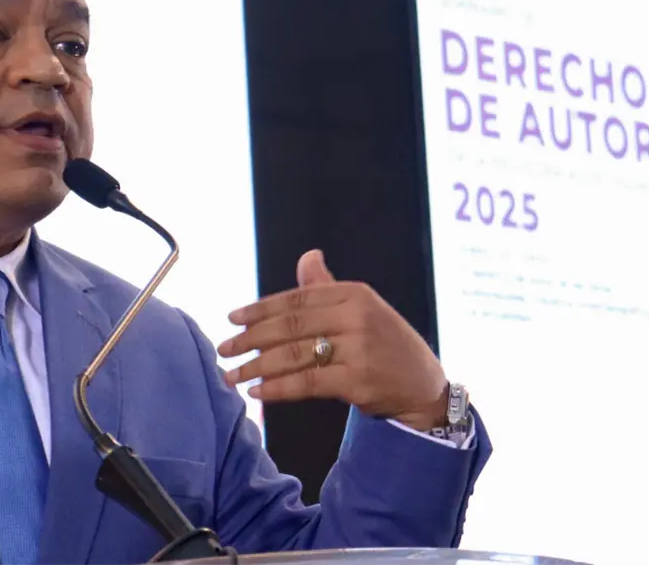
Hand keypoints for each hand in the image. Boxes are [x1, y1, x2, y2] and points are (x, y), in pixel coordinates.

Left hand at [217, 250, 447, 430]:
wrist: (424, 387)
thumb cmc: (386, 346)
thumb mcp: (362, 310)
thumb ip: (327, 288)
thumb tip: (308, 256)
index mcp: (354, 294)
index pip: (295, 299)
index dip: (259, 309)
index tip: (231, 318)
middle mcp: (357, 316)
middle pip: (290, 325)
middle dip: (250, 338)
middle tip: (223, 349)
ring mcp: (359, 348)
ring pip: (293, 354)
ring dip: (256, 366)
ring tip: (230, 375)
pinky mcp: (358, 380)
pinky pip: (306, 382)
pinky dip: (277, 388)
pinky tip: (256, 392)